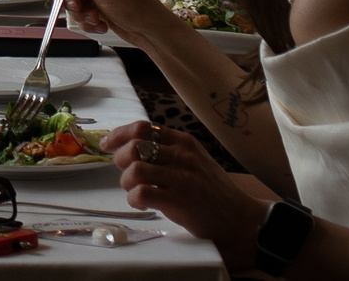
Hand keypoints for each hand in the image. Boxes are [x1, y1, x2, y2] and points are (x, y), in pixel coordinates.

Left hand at [106, 121, 264, 264]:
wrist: (241, 220)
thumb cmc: (213, 191)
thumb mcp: (195, 161)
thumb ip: (168, 150)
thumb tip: (130, 145)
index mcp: (185, 142)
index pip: (143, 127)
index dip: (119, 134)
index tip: (108, 144)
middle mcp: (183, 156)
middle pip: (134, 146)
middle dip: (120, 159)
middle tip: (126, 173)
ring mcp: (182, 178)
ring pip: (135, 169)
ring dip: (127, 182)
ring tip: (135, 190)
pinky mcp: (180, 201)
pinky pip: (142, 193)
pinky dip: (134, 198)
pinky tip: (141, 203)